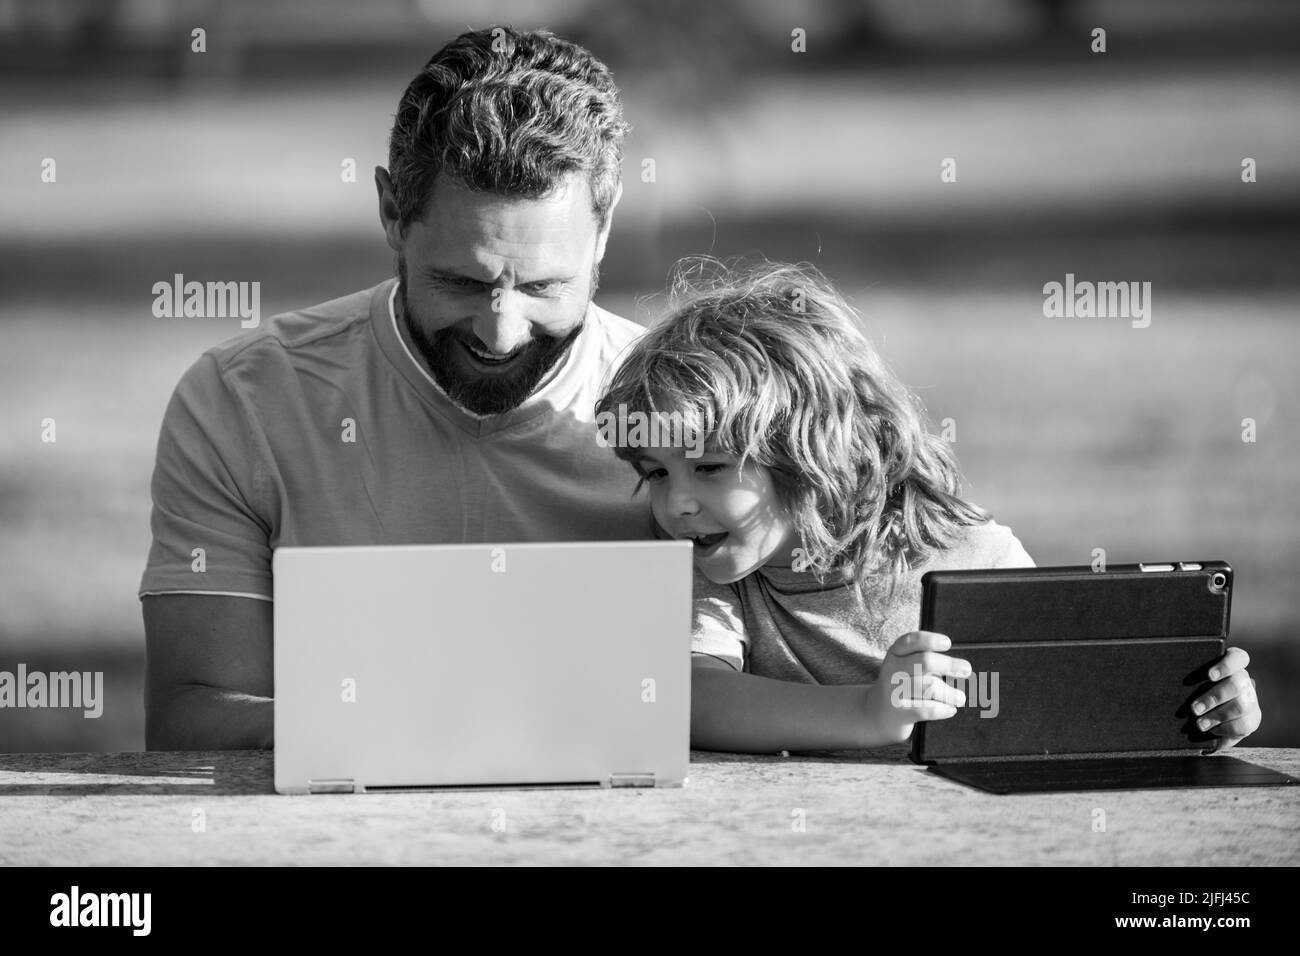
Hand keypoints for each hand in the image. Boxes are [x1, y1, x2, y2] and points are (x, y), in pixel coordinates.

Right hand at [865, 630, 969, 744]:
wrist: (875, 715)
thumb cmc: (899, 687)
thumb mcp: (904, 668)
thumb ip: (924, 661)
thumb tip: (958, 666)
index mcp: (895, 655)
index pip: (910, 641)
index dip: (930, 640)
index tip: (948, 643)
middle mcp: (892, 671)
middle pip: (924, 662)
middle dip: (948, 665)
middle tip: (966, 669)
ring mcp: (894, 692)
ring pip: (928, 687)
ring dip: (949, 692)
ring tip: (960, 698)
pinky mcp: (899, 713)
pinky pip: (925, 710)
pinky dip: (942, 709)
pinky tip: (950, 710)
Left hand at [1193, 646, 1260, 752]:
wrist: (1200, 717)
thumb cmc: (1188, 693)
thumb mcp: (1187, 683)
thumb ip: (1186, 677)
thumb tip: (1167, 673)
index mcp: (1230, 665)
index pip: (1238, 657)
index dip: (1227, 665)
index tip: (1209, 676)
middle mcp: (1243, 680)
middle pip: (1237, 684)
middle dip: (1214, 698)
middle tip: (1194, 709)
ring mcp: (1250, 700)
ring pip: (1241, 706)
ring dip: (1217, 716)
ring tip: (1199, 724)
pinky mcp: (1252, 719)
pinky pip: (1244, 725)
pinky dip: (1226, 729)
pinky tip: (1213, 730)